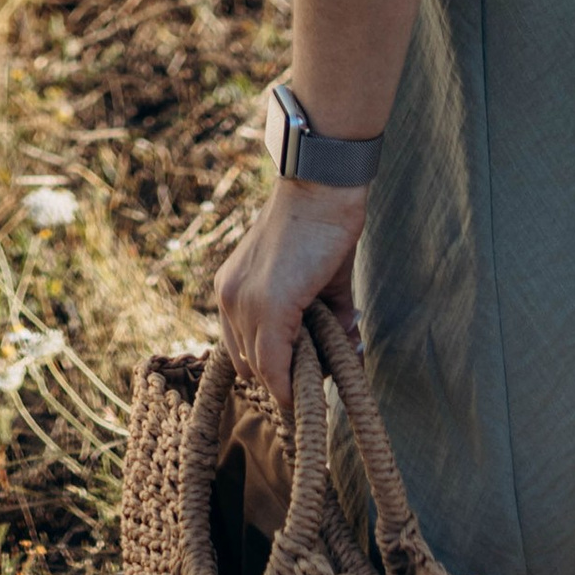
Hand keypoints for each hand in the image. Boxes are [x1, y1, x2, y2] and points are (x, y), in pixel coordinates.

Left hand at [216, 178, 364, 410]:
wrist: (323, 187)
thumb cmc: (321, 226)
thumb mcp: (314, 281)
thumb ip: (324, 319)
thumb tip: (346, 353)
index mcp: (232, 288)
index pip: (243, 348)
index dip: (274, 367)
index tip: (304, 372)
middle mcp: (228, 297)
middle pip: (250, 365)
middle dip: (284, 375)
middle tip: (320, 371)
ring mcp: (244, 302)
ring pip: (262, 370)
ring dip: (293, 380)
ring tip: (325, 372)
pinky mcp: (269, 307)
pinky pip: (275, 367)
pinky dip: (292, 385)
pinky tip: (314, 387)